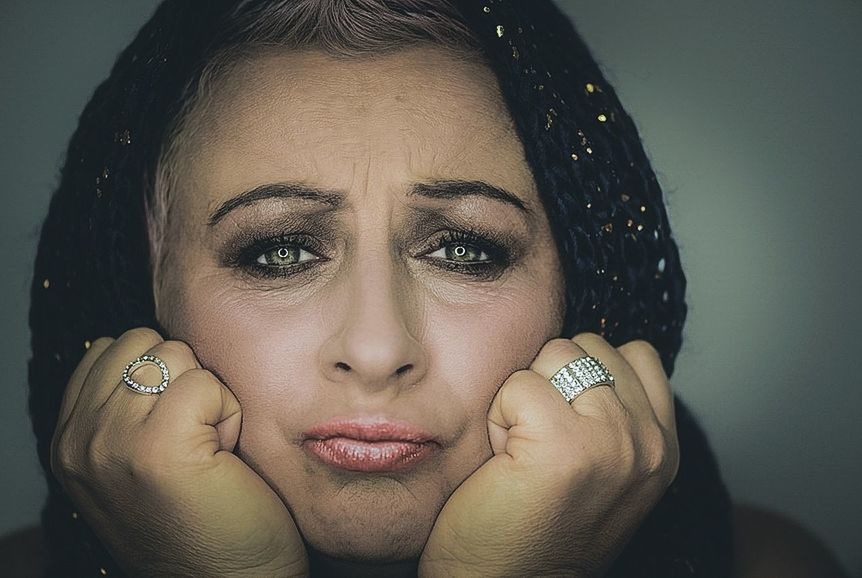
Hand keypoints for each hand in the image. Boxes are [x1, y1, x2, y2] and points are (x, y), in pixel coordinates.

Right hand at [50, 327, 308, 576]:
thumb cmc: (202, 518)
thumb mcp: (138, 459)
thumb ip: (126, 405)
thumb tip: (156, 346)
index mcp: (69, 440)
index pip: (108, 348)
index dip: (160, 374)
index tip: (174, 427)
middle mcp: (79, 441)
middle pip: (143, 341)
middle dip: (182, 376)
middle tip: (196, 436)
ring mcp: (112, 443)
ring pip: (176, 355)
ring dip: (208, 395)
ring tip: (210, 448)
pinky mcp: (158, 449)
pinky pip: (206, 384)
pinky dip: (229, 413)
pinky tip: (224, 457)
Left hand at [418, 333, 679, 576]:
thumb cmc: (536, 528)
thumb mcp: (604, 470)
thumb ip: (614, 413)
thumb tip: (585, 353)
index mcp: (664, 447)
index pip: (635, 353)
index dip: (584, 373)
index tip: (565, 423)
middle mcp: (649, 442)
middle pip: (586, 346)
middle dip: (551, 382)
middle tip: (538, 443)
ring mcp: (612, 439)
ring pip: (552, 355)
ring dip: (523, 397)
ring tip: (522, 451)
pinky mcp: (564, 442)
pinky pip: (517, 384)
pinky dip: (498, 416)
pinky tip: (504, 460)